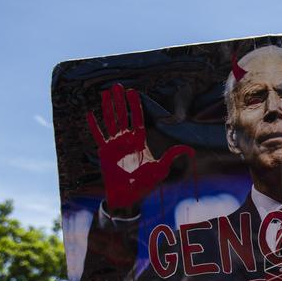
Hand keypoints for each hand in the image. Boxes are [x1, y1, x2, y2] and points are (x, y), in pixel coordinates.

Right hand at [87, 83, 194, 214]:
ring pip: (110, 121)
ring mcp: (114, 145)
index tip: (133, 92)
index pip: (137, 119)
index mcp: (139, 141)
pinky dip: (94, 125)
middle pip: (123, 115)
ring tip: (104, 93)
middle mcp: (126, 140)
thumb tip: (191, 150)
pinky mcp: (104, 151)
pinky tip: (89, 114)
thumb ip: (172, 156)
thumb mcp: (161, 168)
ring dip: (107, 107)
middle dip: (120, 100)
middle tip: (117, 85)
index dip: (135, 105)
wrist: (128, 195)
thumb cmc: (145, 183)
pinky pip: (98, 135)